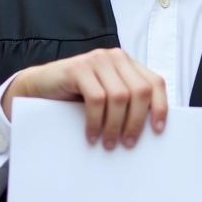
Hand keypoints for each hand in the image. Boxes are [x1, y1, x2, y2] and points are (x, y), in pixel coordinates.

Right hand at [1, 48, 167, 148]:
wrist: (40, 85)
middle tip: (128, 144)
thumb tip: (150, 129)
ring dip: (115, 125)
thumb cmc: (76, 95)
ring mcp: (97, 60)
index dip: (160, 107)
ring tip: (108, 143)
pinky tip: (91, 134)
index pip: (155, 82)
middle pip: (140, 91)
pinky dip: (96, 121)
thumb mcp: (107, 95)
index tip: (158, 130)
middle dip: (136, 121)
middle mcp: (115, 57)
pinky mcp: (78, 68)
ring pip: (119, 97)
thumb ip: (127, 101)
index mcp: (127, 63)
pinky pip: (96, 99)